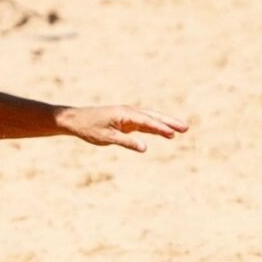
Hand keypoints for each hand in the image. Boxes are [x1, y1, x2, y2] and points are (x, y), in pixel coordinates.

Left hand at [56, 105, 187, 152]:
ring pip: (150, 120)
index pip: (146, 121)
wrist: (75, 120)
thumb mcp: (106, 138)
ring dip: (165, 124)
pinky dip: (154, 128)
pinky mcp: (126, 121)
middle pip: (153, 117)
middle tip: (186, 127)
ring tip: (181, 130)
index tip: (173, 133)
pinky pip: (144, 125)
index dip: (160, 128)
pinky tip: (165, 133)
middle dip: (169, 122)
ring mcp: (128, 116)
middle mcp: (128, 112)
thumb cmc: (89, 128)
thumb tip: (145, 148)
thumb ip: (126, 142)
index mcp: (124, 114)